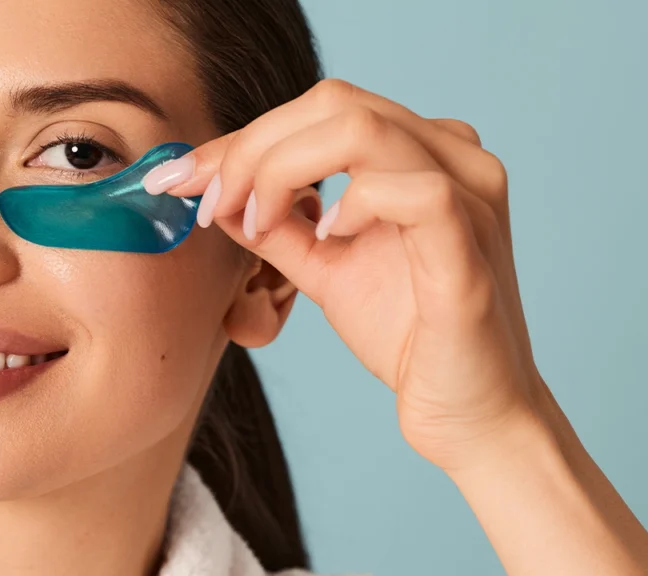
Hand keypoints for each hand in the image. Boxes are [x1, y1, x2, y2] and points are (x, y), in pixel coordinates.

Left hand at [153, 79, 549, 471]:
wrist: (467, 412)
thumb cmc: (407, 335)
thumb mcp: (324, 267)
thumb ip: (278, 226)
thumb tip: (216, 191)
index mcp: (419, 151)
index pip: (320, 110)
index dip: (241, 138)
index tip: (180, 178)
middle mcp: (452, 156)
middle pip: (333, 104)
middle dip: (250, 149)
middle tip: (209, 204)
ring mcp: (470, 194)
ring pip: (362, 130)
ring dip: (281, 171)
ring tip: (257, 224)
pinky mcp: (470, 244)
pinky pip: (413, 191)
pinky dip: (353, 204)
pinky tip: (328, 238)